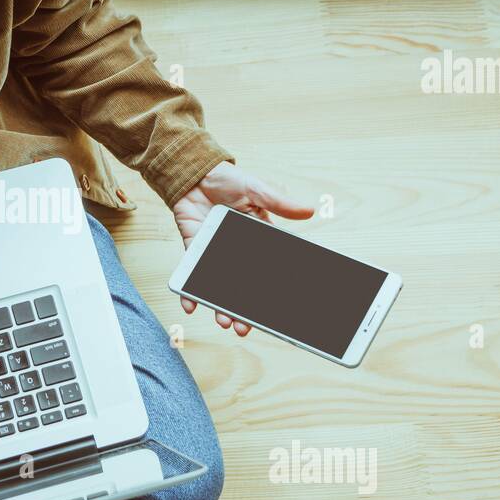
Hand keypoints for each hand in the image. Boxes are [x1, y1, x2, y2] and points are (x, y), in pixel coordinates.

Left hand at [171, 161, 313, 336]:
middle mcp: (237, 251)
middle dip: (246, 309)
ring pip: (219, 286)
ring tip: (225, 321)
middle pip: (244, 286)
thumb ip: (279, 203)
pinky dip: (190, 290)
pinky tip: (191, 304)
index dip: (273, 290)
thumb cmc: (228, 181)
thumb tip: (309, 211)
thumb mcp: (257, 189)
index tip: (281, 310)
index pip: (269, 269)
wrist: (195, 172)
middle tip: (247, 326)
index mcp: (258, 238)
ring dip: (221, 306)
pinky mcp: (194, 250)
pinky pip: (192, 275)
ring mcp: (215, 253)